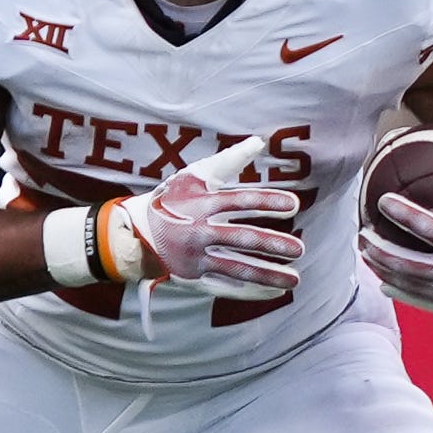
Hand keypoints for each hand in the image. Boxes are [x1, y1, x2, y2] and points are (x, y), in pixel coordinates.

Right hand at [109, 136, 303, 298]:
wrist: (135, 234)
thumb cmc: (171, 200)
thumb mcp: (194, 176)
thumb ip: (229, 160)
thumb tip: (260, 141)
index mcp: (200, 204)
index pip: (239, 201)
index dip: (266, 202)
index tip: (293, 205)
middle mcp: (198, 231)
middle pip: (239, 238)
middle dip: (271, 244)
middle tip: (298, 249)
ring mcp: (195, 257)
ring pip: (236, 267)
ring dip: (267, 274)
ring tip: (295, 279)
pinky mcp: (193, 277)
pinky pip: (226, 286)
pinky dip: (251, 290)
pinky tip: (274, 291)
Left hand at [359, 150, 432, 325]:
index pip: (426, 228)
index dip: (401, 213)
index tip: (381, 201)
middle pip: (404, 263)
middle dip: (378, 249)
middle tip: (361, 233)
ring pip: (406, 284)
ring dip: (382, 269)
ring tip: (365, 254)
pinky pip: (418, 300)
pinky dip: (398, 291)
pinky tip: (383, 284)